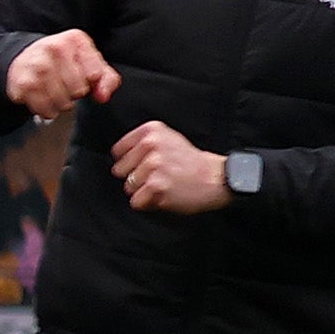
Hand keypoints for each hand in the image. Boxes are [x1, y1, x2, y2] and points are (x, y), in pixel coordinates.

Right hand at [6, 29, 120, 120]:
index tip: (85, 79)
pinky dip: (47, 110)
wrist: (27, 59)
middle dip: (76, 94)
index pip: (94, 74)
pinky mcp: (22, 80)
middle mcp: (54, 47)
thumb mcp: (92, 64)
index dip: (91, 82)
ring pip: (60, 99)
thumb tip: (103, 95)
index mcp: (75, 39)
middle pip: (78, 88)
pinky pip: (42, 106)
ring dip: (62, 104)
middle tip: (69, 89)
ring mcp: (35, 63)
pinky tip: (48, 104)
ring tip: (59, 97)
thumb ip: (107, 80)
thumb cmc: (65, 63)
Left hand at [110, 120, 228, 214]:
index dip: (130, 162)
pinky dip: (149, 203)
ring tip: (164, 184)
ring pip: (128, 187)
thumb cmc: (192, 163)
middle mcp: (151, 145)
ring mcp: (153, 165)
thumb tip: (119, 156)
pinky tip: (165, 194)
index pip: (118, 151)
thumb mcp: (168, 139)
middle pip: (120, 170)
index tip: (145, 164)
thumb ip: (143, 143)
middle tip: (158, 175)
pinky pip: (136, 201)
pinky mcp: (156, 186)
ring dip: (144, 191)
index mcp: (151, 130)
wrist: (217, 178)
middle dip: (136, 176)